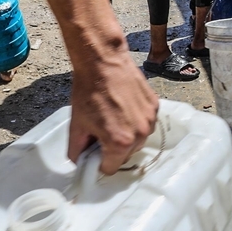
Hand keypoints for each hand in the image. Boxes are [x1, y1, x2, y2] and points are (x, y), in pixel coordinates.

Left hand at [67, 51, 159, 174]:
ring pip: (138, 140)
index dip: (99, 161)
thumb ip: (77, 150)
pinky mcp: (154, 106)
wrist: (103, 62)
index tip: (95, 151)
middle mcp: (139, 133)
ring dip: (127, 135)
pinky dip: (135, 120)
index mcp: (119, 142)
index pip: (111, 168)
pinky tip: (123, 107)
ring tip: (113, 116)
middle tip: (102, 131)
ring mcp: (150, 119)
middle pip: (126, 155)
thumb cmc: (89, 91)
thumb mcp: (76, 125)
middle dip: (113, 148)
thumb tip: (79, 162)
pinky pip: (146, 123)